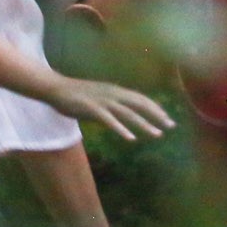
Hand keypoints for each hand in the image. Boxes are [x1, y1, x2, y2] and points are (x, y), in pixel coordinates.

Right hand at [48, 76, 173, 140]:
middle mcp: (112, 94)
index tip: (168, 118)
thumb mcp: (101, 98)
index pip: (140, 99)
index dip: (155, 108)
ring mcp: (102, 101)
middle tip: (171, 126)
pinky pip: (109, 120)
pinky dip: (120, 129)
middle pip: (139, 104)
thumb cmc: (77, 95)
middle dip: (156, 115)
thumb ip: (114, 106)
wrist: (54, 88)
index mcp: (115, 91)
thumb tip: (127, 116)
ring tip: (157, 134)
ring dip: (144, 124)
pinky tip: (131, 138)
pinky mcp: (91, 109)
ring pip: (128, 113)